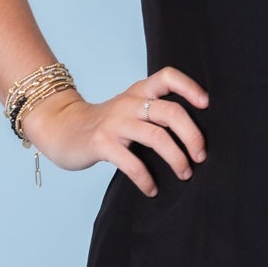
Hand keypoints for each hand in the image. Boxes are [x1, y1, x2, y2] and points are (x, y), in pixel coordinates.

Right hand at [19, 65, 208, 195]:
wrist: (61, 128)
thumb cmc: (105, 124)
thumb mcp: (129, 109)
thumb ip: (154, 112)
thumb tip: (195, 134)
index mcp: (138, 92)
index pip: (167, 77)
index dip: (189, 87)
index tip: (206, 105)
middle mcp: (128, 103)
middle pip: (171, 112)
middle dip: (193, 136)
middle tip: (201, 156)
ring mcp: (114, 123)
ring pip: (157, 137)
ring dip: (177, 159)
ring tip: (185, 174)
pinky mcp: (102, 144)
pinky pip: (132, 163)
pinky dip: (146, 180)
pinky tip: (152, 189)